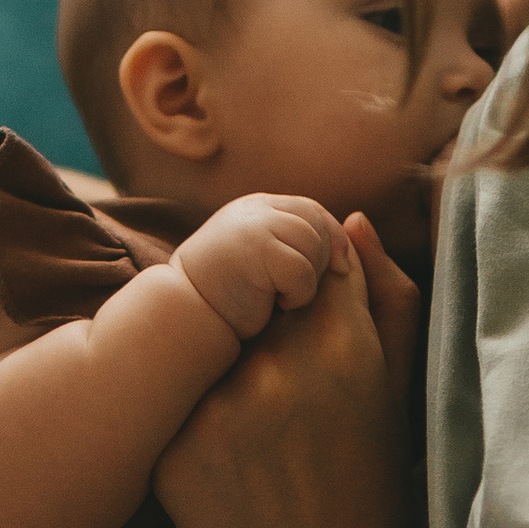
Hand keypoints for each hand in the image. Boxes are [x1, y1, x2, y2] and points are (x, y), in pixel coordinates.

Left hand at [154, 216, 430, 527]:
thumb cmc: (380, 498)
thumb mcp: (406, 392)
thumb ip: (388, 296)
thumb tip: (350, 223)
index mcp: (340, 343)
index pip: (310, 258)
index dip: (310, 282)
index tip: (312, 315)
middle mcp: (272, 367)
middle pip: (253, 299)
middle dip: (265, 323)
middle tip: (286, 389)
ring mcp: (214, 411)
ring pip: (207, 348)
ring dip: (225, 369)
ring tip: (261, 433)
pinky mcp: (170, 455)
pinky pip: (173, 403)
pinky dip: (195, 420)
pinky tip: (230, 465)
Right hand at [174, 193, 350, 339]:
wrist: (181, 319)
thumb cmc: (224, 302)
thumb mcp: (259, 263)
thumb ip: (289, 245)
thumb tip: (347, 243)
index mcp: (254, 208)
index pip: (310, 210)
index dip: (332, 238)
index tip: (339, 270)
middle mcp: (253, 210)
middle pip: (317, 223)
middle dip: (321, 260)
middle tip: (296, 290)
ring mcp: (253, 225)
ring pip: (314, 245)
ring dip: (308, 280)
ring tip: (281, 298)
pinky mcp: (255, 248)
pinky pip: (304, 270)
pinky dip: (299, 294)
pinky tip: (275, 305)